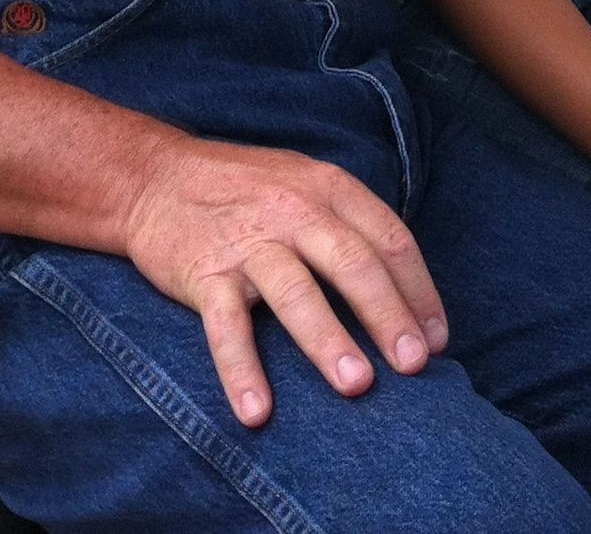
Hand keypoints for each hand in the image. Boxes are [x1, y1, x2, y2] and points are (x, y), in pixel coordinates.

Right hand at [123, 136, 447, 427]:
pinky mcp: (204, 272)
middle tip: (415, 367)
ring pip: (296, 292)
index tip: (437, 340)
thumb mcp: (305, 184)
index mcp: (327, 187)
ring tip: (357, 386)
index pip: (389, 237)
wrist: (154, 178)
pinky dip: (242, 370)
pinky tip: (258, 412)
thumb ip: (348, 226)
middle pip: (353, 263)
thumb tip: (403, 294)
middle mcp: (294, 209)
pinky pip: (226, 326)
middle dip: (388, 316)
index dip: (419, 290)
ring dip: (328, 340)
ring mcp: (248, 241)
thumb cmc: (245, 190)